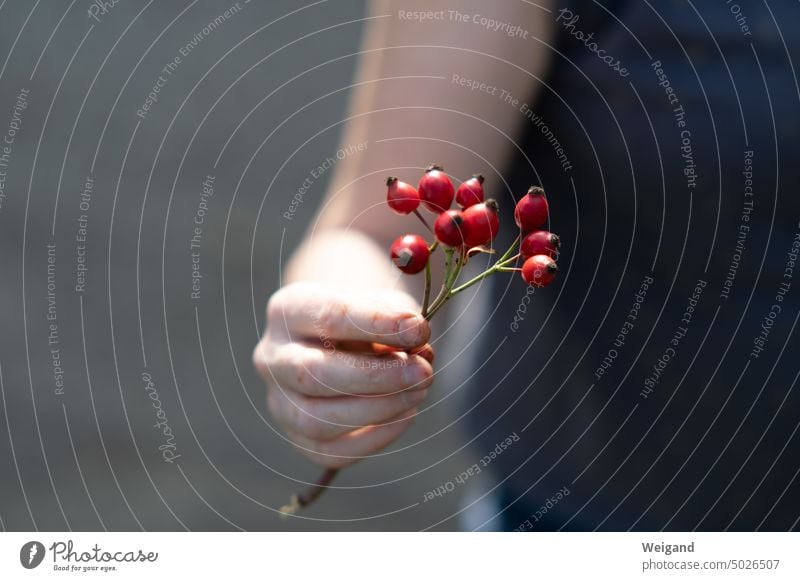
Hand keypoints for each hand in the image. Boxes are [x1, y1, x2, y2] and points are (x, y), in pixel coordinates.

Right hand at [253, 282, 433, 468]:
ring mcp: (280, 403)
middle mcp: (272, 358)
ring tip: (418, 391)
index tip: (419, 329)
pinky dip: (376, 438)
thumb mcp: (381, 303)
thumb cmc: (366, 317)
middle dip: (375, 377)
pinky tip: (406, 414)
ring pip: (317, 420)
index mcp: (288, 311)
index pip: (328, 317)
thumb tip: (419, 349)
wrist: (343, 340)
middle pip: (312, 374)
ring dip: (378, 410)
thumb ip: (398, 320)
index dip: (377, 324)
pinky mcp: (299, 438)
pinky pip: (332, 452)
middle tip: (423, 372)